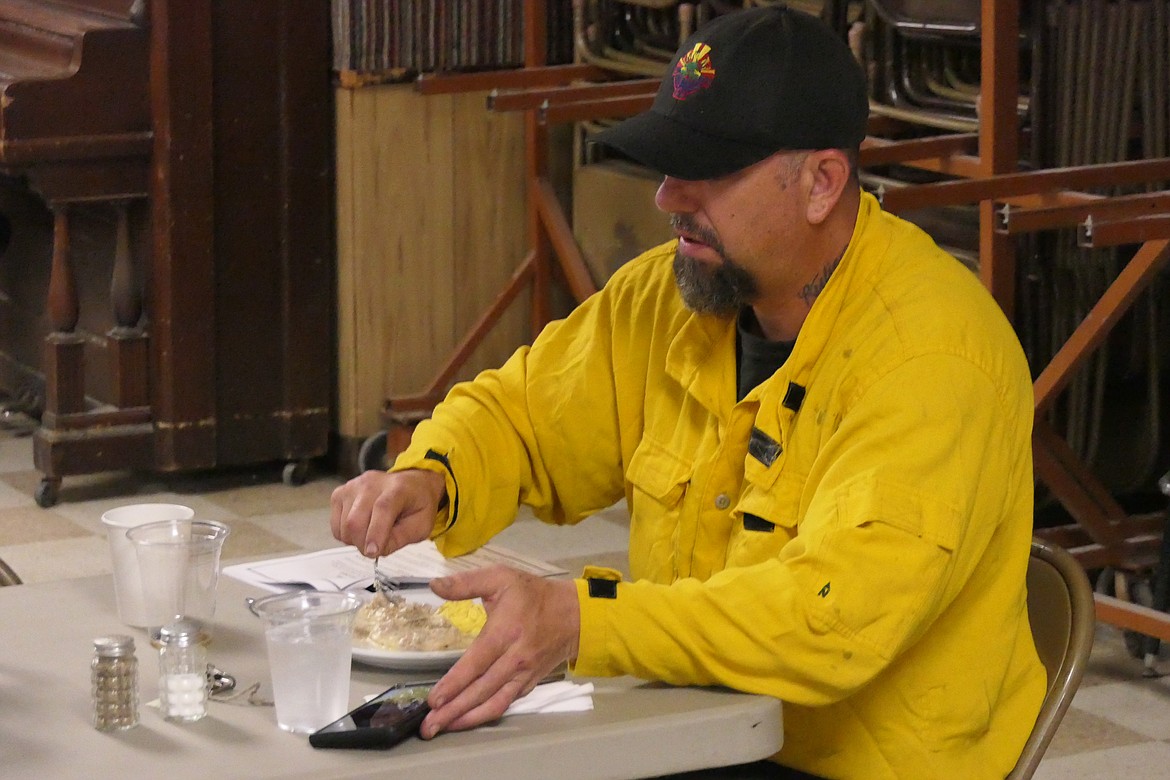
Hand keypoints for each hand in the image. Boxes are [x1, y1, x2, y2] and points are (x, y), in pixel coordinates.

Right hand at [329, 469, 444, 556]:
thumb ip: (401, 538)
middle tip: (377, 549)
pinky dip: (347, 535)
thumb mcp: (421, 525)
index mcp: (398, 488)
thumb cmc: (417, 504)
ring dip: (356, 540)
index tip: (373, 553)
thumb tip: (377, 550)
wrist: (410, 485)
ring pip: (344, 526)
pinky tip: (362, 527)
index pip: (382, 508)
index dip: (376, 533)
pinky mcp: (339, 494)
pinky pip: (336, 526)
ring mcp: (353, 486)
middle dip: (364, 544)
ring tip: (372, 533)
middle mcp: (372, 483)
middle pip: (356, 520)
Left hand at [421, 566, 579, 737]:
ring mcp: (523, 674)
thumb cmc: (534, 595)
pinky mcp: (529, 683)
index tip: (434, 699)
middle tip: (429, 725)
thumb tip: (434, 585)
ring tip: (442, 728)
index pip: (477, 663)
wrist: (575, 615)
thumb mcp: (501, 578)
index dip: (455, 683)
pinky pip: (506, 703)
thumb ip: (466, 583)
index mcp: (506, 631)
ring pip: (494, 703)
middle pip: (482, 690)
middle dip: (454, 710)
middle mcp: (515, 658)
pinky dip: (486, 715)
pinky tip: (467, 720)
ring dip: (467, 719)